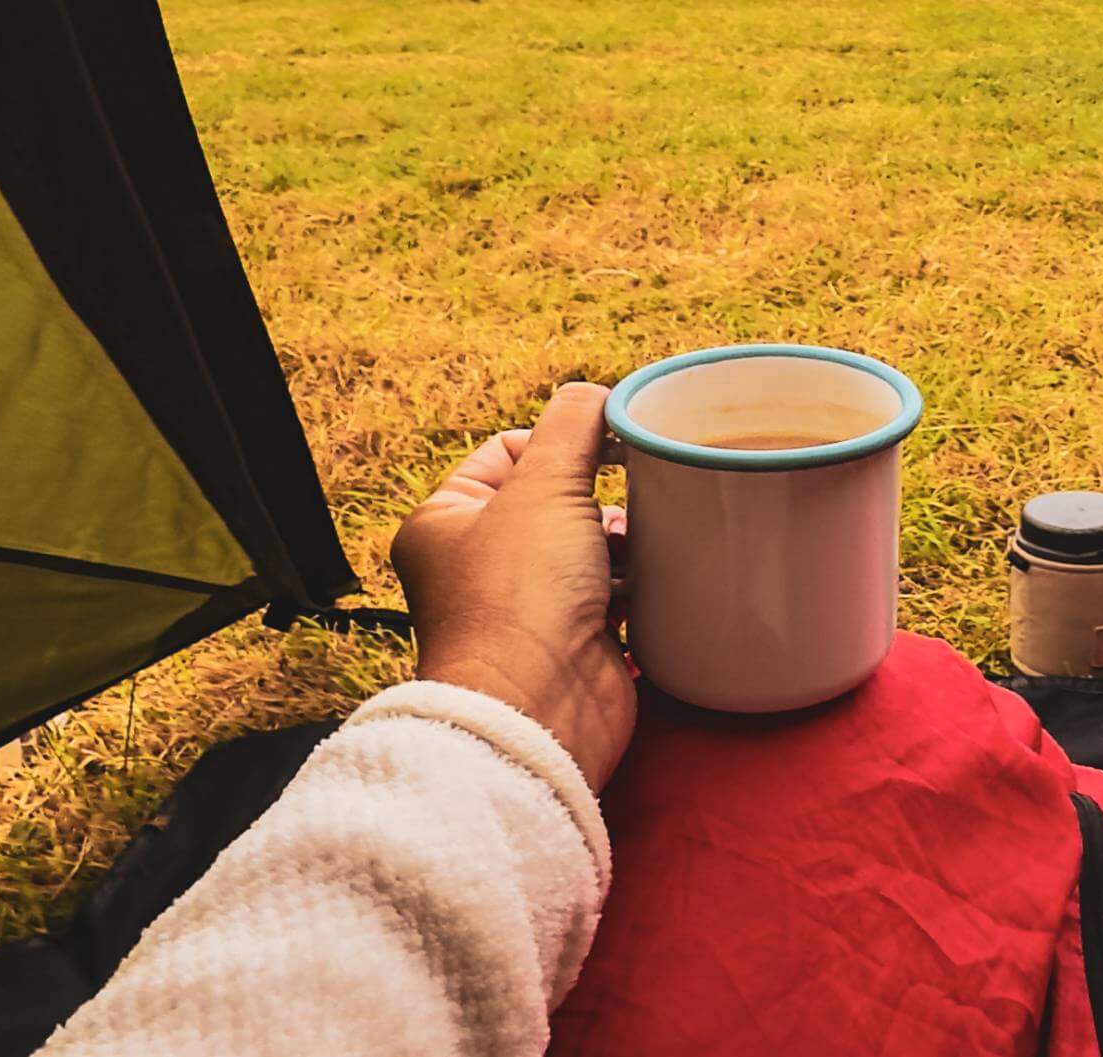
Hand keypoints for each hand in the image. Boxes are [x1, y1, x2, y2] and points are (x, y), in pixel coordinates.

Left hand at [391, 382, 635, 792]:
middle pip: (554, 495)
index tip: (604, 444)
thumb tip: (597, 394)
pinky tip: (657, 569)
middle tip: (630, 488)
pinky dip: (636, 577)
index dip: (558, 441)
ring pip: (588, 542)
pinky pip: (612, 589)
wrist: (541, 709)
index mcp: (446, 521)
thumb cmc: (519, 599)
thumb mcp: (545, 484)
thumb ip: (574, 425)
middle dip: (598, 491)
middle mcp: (478, 563)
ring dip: (622, 534)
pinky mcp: (572, 638)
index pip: (507, 450)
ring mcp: (526, 604)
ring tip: (646, 532)